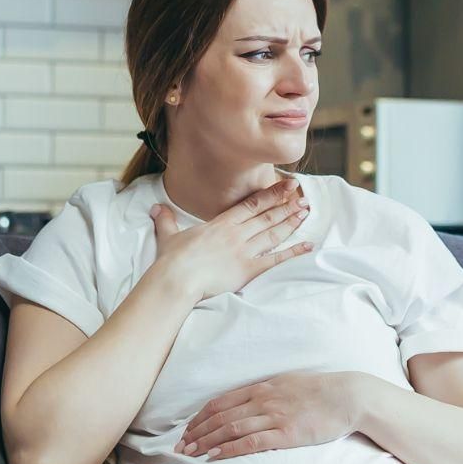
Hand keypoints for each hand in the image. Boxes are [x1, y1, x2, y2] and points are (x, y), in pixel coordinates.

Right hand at [151, 175, 311, 303]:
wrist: (176, 279)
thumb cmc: (172, 260)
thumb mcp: (168, 235)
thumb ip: (166, 220)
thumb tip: (156, 209)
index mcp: (221, 223)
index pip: (252, 204)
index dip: (272, 193)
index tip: (288, 184)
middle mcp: (236, 234)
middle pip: (267, 216)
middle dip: (287, 205)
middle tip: (304, 198)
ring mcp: (244, 251)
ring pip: (274, 233)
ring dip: (291, 222)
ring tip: (305, 213)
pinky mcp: (248, 270)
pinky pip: (275, 260)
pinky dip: (293, 253)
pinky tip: (307, 246)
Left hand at [178, 371, 369, 459]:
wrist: (347, 396)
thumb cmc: (320, 391)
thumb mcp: (288, 384)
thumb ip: (267, 392)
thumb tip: (249, 402)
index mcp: (262, 387)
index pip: (221, 402)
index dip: (201, 417)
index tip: (187, 429)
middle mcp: (263, 400)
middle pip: (220, 416)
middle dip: (197, 432)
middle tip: (180, 446)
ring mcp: (274, 416)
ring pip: (230, 428)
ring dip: (206, 441)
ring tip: (190, 452)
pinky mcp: (286, 433)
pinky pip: (250, 442)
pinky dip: (229, 448)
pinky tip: (214, 456)